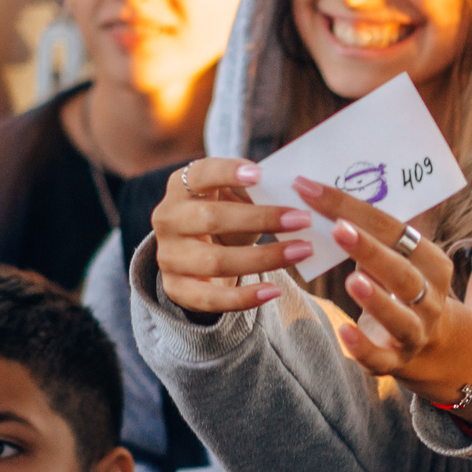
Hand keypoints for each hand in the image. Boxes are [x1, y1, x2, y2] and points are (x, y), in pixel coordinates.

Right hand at [151, 157, 315, 315]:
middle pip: (212, 218)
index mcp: (180, 186)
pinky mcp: (176, 289)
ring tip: (302, 251)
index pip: (201, 174)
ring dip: (264, 258)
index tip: (260, 174)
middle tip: (303, 219)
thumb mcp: (233, 196)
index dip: (228, 173)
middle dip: (261, 219)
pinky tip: (273, 291)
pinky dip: (244, 297)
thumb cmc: (225, 214)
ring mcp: (169, 256)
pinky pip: (210, 298)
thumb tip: (294, 191)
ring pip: (216, 261)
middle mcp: (168, 219)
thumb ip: (254, 190)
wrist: (196, 255)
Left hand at [292, 176, 471, 411]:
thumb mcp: (397, 258)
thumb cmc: (399, 286)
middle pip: (403, 272)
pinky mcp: (398, 360)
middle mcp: (430, 297)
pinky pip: (382, 358)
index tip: (312, 190)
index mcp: (431, 262)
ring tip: (352, 280)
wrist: (430, 343)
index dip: (354, 209)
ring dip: (377, 299)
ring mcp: (416, 331)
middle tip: (337, 228)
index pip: (395, 230)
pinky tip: (343, 331)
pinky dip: (363, 347)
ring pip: (401, 318)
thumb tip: (318, 197)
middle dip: (371, 250)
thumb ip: (371, 235)